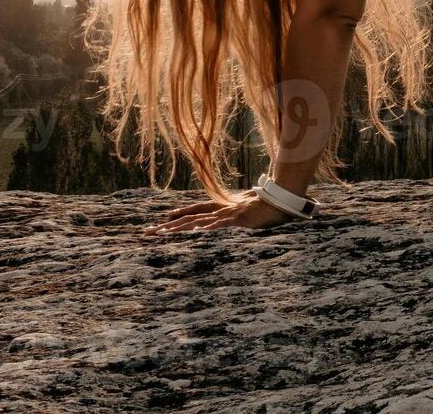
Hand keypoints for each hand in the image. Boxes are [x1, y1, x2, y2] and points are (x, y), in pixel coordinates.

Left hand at [143, 193, 292, 234]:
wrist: (283, 198)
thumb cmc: (271, 203)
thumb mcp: (255, 207)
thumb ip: (248, 206)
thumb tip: (248, 204)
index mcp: (225, 208)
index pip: (199, 210)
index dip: (182, 214)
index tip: (167, 217)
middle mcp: (222, 211)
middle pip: (190, 218)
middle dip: (169, 226)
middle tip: (149, 232)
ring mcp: (228, 215)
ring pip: (197, 223)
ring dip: (178, 229)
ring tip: (160, 233)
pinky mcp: (238, 220)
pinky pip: (218, 226)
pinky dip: (206, 229)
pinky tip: (193, 233)